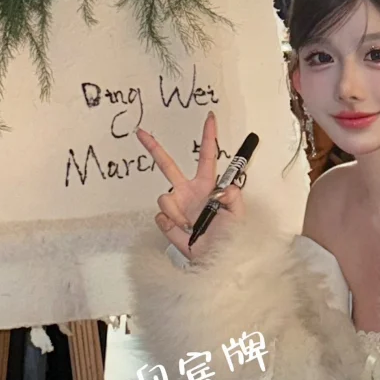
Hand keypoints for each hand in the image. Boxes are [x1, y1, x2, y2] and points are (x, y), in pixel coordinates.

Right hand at [136, 112, 244, 263]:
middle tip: (141, 133)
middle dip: (153, 148)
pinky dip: (172, 225)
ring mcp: (176, 206)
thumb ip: (234, 198)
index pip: (207, 156)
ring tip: (191, 225)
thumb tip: (226, 187)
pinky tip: (183, 231)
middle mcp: (189, 192)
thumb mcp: (238, 216)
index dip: (208, 137)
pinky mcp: (167, 221)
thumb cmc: (230, 239)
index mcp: (207, 186)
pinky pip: (161, 216)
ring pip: (164, 197)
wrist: (215, 261)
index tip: (210, 118)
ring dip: (177, 212)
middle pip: (167, 165)